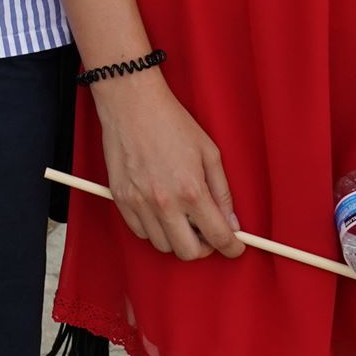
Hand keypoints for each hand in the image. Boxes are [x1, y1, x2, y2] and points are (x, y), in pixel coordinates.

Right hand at [89, 69, 242, 260]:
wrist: (132, 104)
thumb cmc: (171, 122)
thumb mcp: (209, 153)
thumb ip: (222, 192)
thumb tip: (231, 222)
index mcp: (191, 190)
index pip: (218, 236)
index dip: (232, 247)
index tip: (234, 247)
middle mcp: (164, 202)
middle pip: (188, 252)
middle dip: (203, 248)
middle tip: (207, 233)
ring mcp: (139, 202)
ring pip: (162, 245)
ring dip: (177, 238)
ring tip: (182, 219)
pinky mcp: (120, 198)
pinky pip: (140, 232)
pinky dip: (154, 229)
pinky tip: (161, 212)